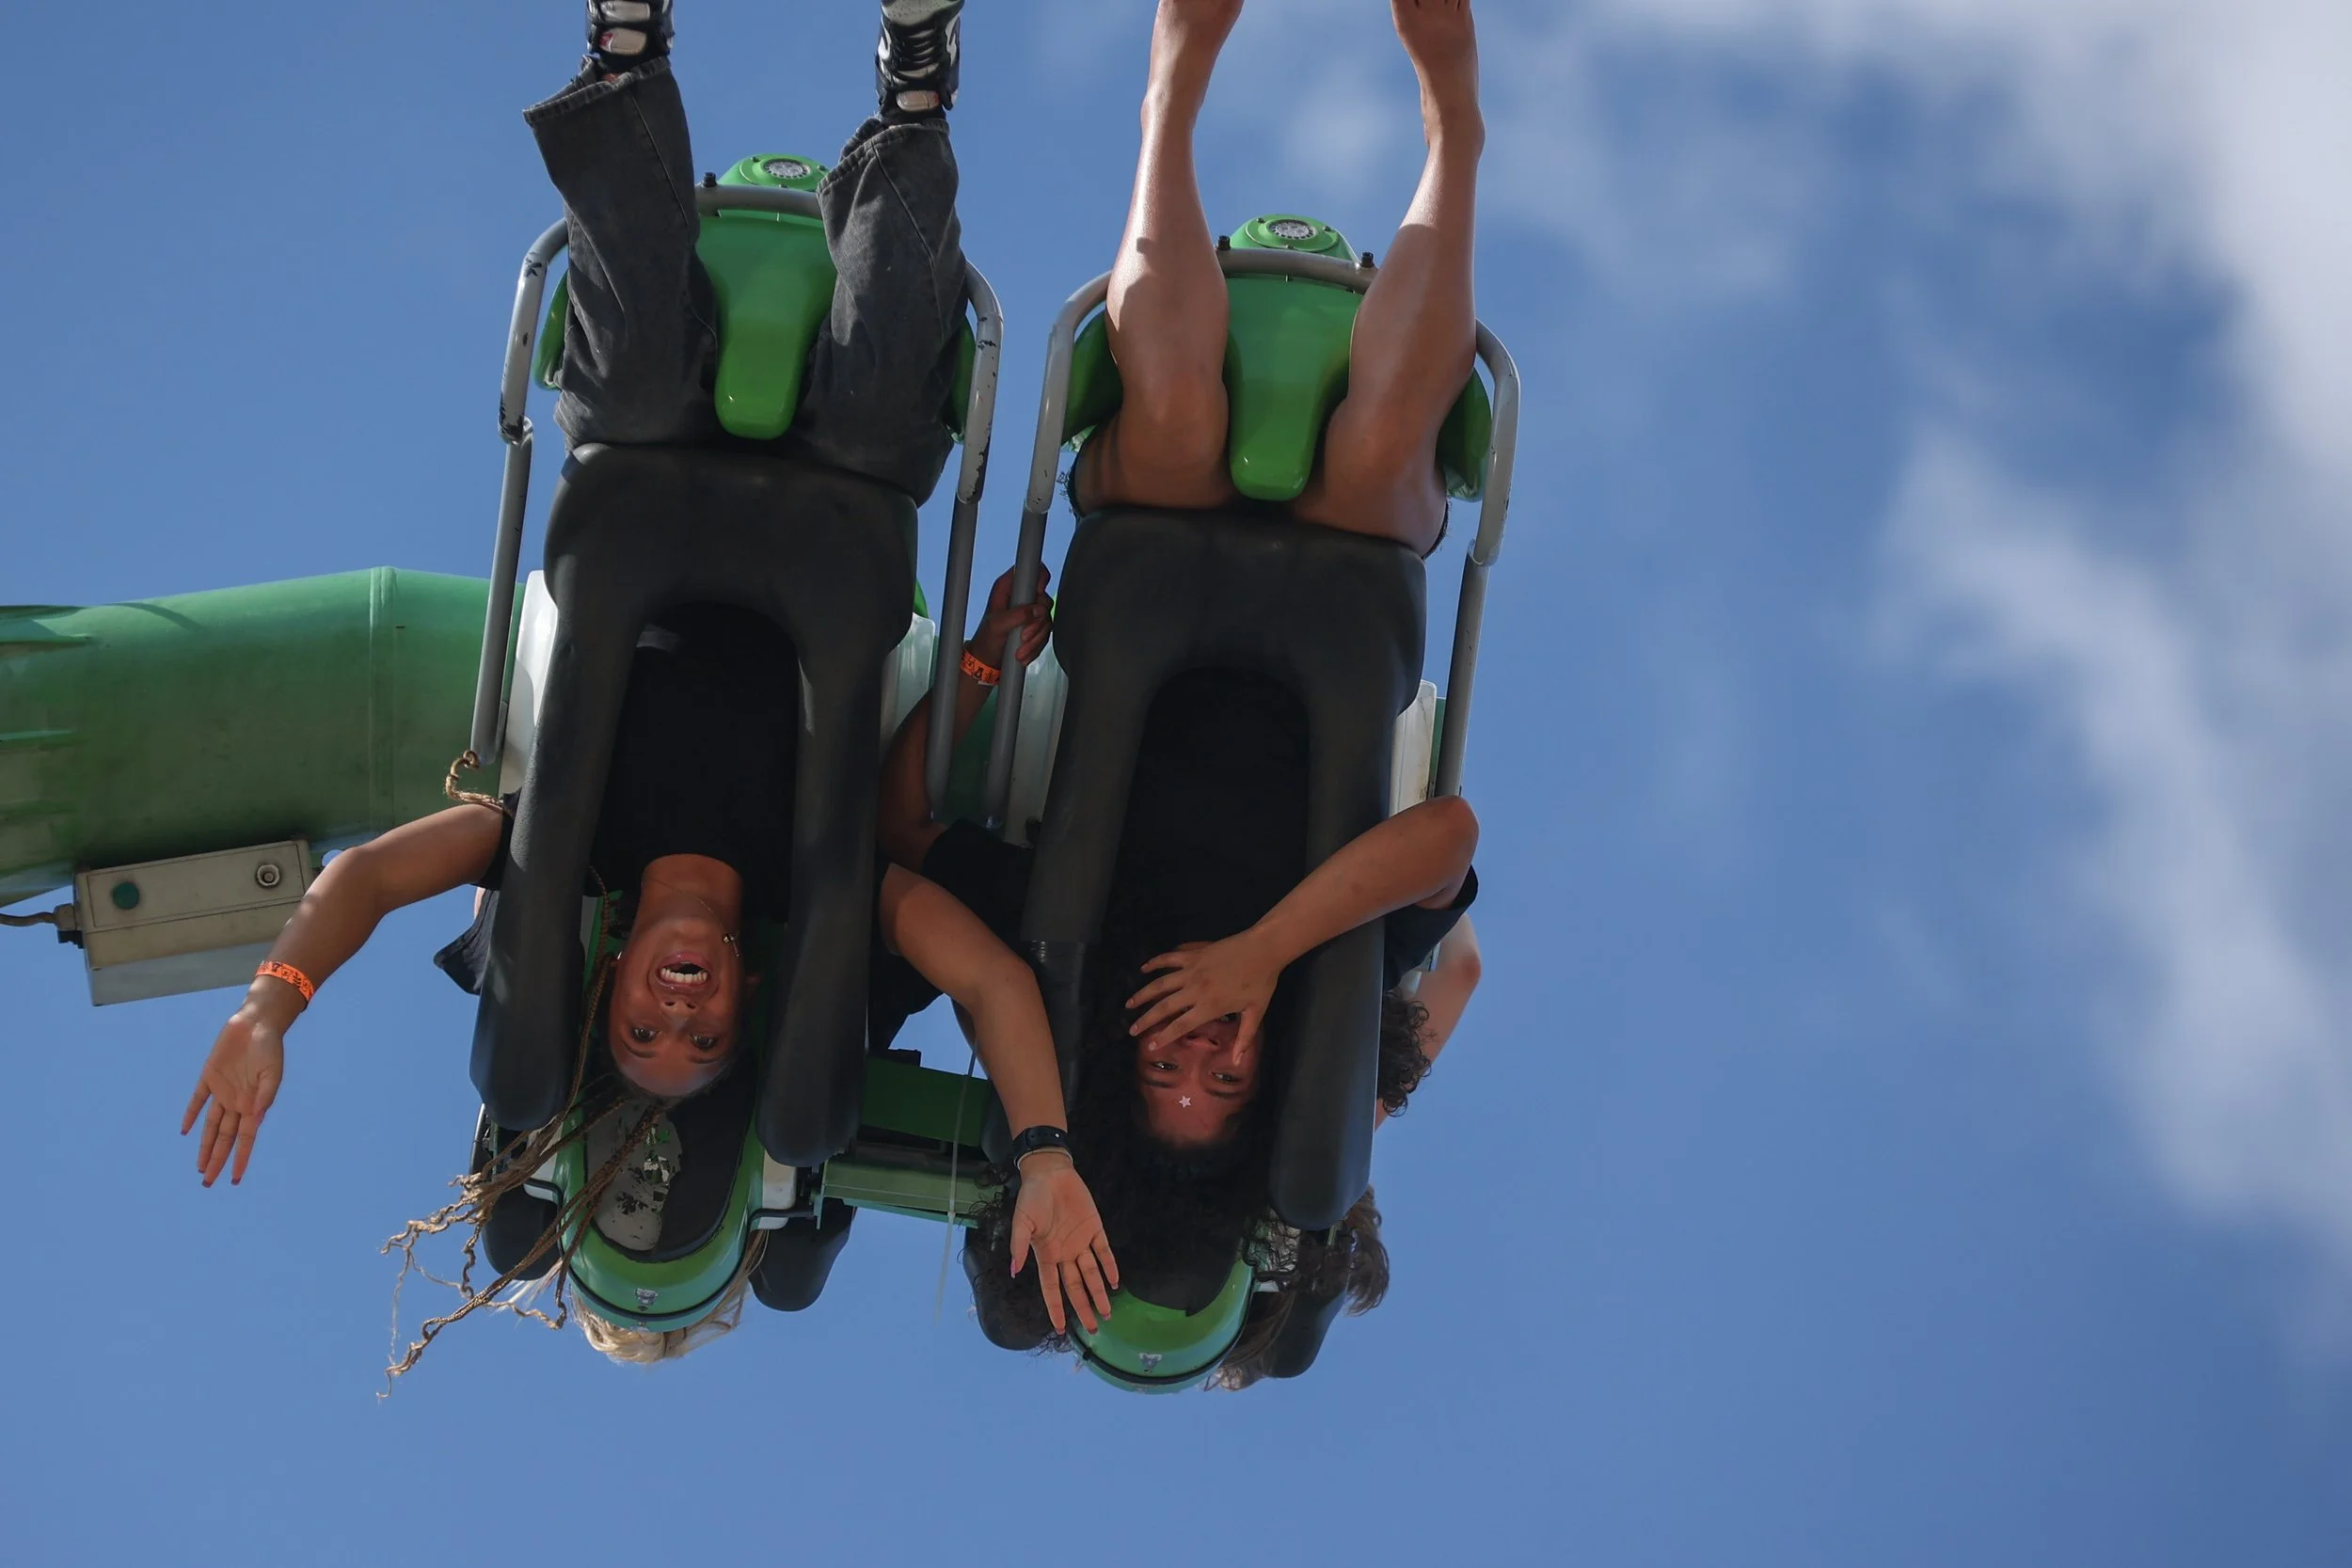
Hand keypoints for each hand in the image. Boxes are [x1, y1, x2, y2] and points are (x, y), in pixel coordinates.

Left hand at [182, 1002, 290, 1185]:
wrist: (257, 1023)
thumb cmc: (270, 1046)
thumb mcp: (273, 1072)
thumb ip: (265, 1095)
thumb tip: (256, 1119)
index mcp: (253, 1104)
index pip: (245, 1139)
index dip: (239, 1159)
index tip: (234, 1179)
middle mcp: (237, 1102)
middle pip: (224, 1138)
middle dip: (217, 1161)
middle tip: (209, 1183)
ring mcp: (222, 1091)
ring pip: (210, 1126)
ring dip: (205, 1147)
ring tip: (200, 1168)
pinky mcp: (209, 1077)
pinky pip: (198, 1100)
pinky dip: (191, 1114)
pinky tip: (186, 1131)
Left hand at [972, 564, 1052, 669]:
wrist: (987, 660)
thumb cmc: (986, 639)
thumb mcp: (997, 625)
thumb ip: (1018, 615)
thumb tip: (1039, 610)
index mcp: (1008, 588)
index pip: (1033, 571)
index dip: (1039, 580)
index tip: (1037, 595)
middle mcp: (1021, 597)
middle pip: (1044, 600)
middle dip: (1036, 622)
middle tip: (1023, 635)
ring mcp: (1029, 612)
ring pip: (1047, 619)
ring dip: (1036, 638)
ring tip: (1020, 649)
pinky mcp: (1035, 626)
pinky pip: (1046, 633)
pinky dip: (1037, 645)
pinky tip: (1024, 652)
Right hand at [1009, 1151, 1118, 1334]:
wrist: (1050, 1172)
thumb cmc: (1032, 1198)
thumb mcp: (1021, 1222)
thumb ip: (1018, 1245)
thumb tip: (1013, 1269)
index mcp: (1046, 1255)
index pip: (1051, 1289)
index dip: (1056, 1309)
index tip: (1060, 1330)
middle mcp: (1065, 1253)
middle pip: (1075, 1287)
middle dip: (1084, 1308)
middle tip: (1094, 1329)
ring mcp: (1081, 1242)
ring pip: (1091, 1274)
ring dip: (1099, 1293)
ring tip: (1107, 1313)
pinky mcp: (1095, 1228)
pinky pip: (1103, 1252)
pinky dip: (1109, 1266)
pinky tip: (1114, 1282)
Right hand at [1126, 934, 1280, 1053]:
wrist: (1263, 949)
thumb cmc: (1261, 982)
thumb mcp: (1255, 1013)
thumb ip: (1244, 1038)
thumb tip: (1236, 1061)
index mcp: (1209, 1006)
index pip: (1181, 1026)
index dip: (1164, 1037)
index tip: (1151, 1046)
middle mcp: (1195, 990)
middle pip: (1164, 1007)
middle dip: (1145, 1020)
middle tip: (1132, 1030)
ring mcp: (1191, 970)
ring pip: (1160, 983)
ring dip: (1142, 994)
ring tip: (1129, 1004)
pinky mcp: (1193, 954)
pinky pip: (1168, 958)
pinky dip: (1154, 962)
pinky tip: (1143, 968)